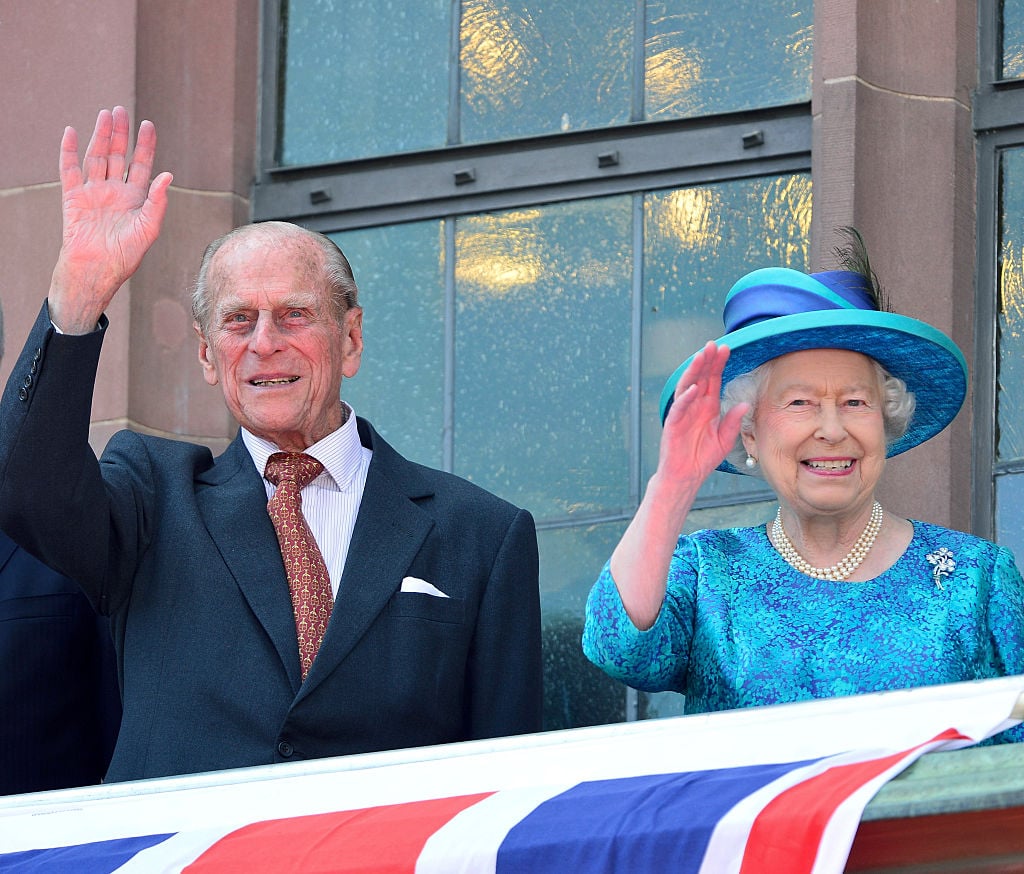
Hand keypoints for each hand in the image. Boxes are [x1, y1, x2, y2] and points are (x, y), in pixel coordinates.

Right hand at [48, 106, 172, 333]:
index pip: (142, 165)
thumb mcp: (149, 229)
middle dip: (121, 134)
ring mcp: (94, 193)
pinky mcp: (73, 197)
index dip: (145, 145)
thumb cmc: (126, 255)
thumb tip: (168, 175)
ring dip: (100, 136)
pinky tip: (72, 133)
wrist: (97, 270)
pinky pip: (70, 170)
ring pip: (97, 157)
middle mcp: (115, 192)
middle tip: (122, 110)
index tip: (147, 125)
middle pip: (118, 156)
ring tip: (105, 115)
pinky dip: (69, 151)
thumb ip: (158, 202)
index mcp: (136, 199)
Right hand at [656, 341, 748, 488]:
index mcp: (708, 407)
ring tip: (701, 357)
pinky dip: (685, 398)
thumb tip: (744, 404)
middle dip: (706, 361)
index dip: (718, 364)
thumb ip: (733, 422)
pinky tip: (694, 388)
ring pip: (687, 387)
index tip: (726, 349)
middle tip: (713, 345)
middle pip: (700, 378)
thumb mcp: (725, 439)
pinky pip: (679, 408)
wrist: (686, 476)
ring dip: (694, 372)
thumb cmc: (703, 458)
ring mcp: (683, 413)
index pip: (713, 380)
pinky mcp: (673, 424)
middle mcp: (695, 406)